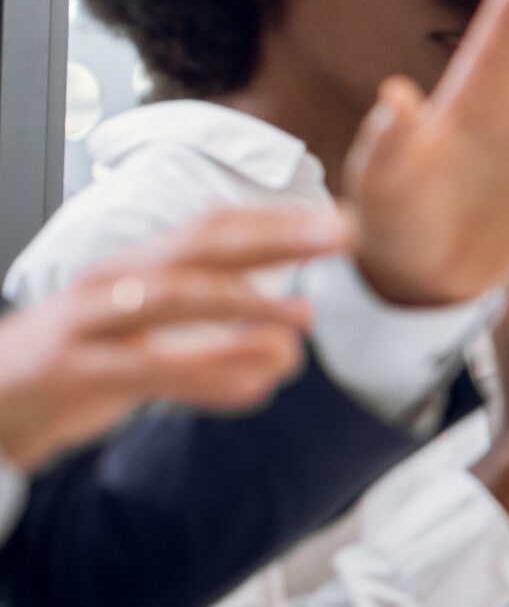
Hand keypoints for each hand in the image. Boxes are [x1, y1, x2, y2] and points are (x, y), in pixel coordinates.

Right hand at [0, 206, 342, 470]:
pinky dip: (206, 373)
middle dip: (274, 237)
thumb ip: (203, 334)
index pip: (211, 231)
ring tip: (304, 320)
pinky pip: (149, 369)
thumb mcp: (140, 339)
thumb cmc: (69, 367)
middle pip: (199, 247)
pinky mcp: (75, 371)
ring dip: (244, 306)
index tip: (340, 221)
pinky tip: (256, 385)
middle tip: (339, 235)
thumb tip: (277, 340)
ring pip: (173, 299)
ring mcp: (91, 324)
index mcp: (132, 269)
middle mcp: (112, 284)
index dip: (277, 223)